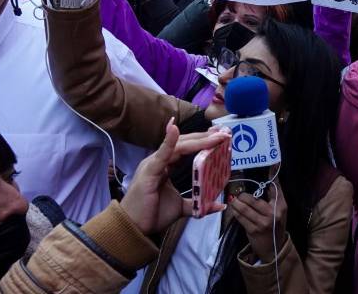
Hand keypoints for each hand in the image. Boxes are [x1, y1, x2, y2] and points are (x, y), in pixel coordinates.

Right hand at [120, 121, 229, 235]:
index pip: (187, 148)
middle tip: (223, 132)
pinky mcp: (149, 171)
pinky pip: (161, 154)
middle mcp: (159, 161)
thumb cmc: (153, 215)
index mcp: (166, 166)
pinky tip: (174, 129)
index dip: (203, 141)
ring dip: (198, 140)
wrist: (134, 229)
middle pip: (185, 144)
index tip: (221, 136)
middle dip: (205, 137)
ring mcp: (153, 164)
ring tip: (215, 135)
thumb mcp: (182, 207)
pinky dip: (168, 141)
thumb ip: (199, 204)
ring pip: (179, 147)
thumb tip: (220, 204)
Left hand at [232, 182, 288, 262]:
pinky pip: (240, 218)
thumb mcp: (280, 210)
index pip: (274, 187)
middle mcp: (273, 213)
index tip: (260, 167)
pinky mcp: (253, 230)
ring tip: (232, 199)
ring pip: (244, 208)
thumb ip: (275, 195)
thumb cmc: (275, 225)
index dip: (268, 176)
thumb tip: (270, 174)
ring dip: (235, 203)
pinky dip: (235, 212)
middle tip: (235, 191)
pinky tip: (233, 208)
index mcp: (281, 206)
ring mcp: (263, 222)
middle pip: (252, 198)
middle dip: (242, 195)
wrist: (275, 249)